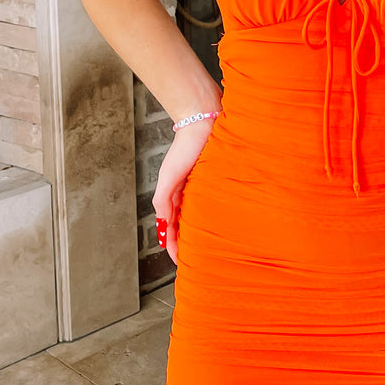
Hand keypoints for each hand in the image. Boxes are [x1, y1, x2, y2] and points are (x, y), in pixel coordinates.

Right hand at [152, 116, 217, 263]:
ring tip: (209, 250)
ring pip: (198, 217)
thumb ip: (163, 199)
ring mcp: (201, 187)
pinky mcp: (216, 180)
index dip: (173, 245)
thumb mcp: (170, 176)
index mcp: (173, 194)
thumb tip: (163, 223)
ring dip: (199, 233)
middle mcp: (186, 193)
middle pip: (184, 225)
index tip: (180, 262)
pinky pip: (213, 205)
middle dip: (187, 243)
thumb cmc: (186, 148)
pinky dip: (213, 218)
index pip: (170, 227)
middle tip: (197, 262)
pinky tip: (222, 226)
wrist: (203, 122)